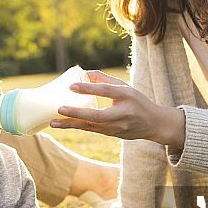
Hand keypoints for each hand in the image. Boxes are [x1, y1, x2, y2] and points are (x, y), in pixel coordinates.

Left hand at [50, 70, 185, 148]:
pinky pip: (91, 130)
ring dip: (71, 125)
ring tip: (53, 122)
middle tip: (59, 109)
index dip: (89, 88)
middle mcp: (122, 113)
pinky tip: (63, 125)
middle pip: (97, 115)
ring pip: (91, 126)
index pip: (106, 91)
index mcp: (127, 96)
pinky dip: (77, 127)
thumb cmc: (136, 101)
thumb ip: (104, 79)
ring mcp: (117, 127)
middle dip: (77, 113)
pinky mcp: (111, 134)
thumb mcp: (124, 87)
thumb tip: (82, 73)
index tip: (71, 86)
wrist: (154, 124)